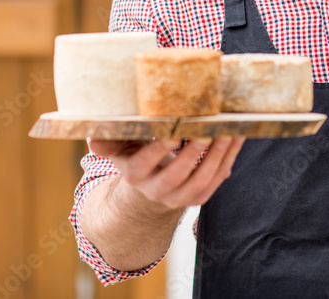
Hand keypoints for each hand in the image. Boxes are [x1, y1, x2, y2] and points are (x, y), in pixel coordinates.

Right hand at [88, 136, 245, 210]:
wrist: (148, 193)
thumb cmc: (136, 158)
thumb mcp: (120, 149)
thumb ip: (109, 140)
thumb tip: (92, 134)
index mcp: (134, 175)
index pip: (145, 163)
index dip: (158, 150)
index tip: (172, 132)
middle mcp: (156, 190)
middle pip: (177, 174)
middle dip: (194, 153)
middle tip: (207, 130)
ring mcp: (179, 197)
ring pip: (201, 180)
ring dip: (217, 156)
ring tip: (228, 132)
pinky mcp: (198, 199)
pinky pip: (216, 181)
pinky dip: (229, 159)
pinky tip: (236, 139)